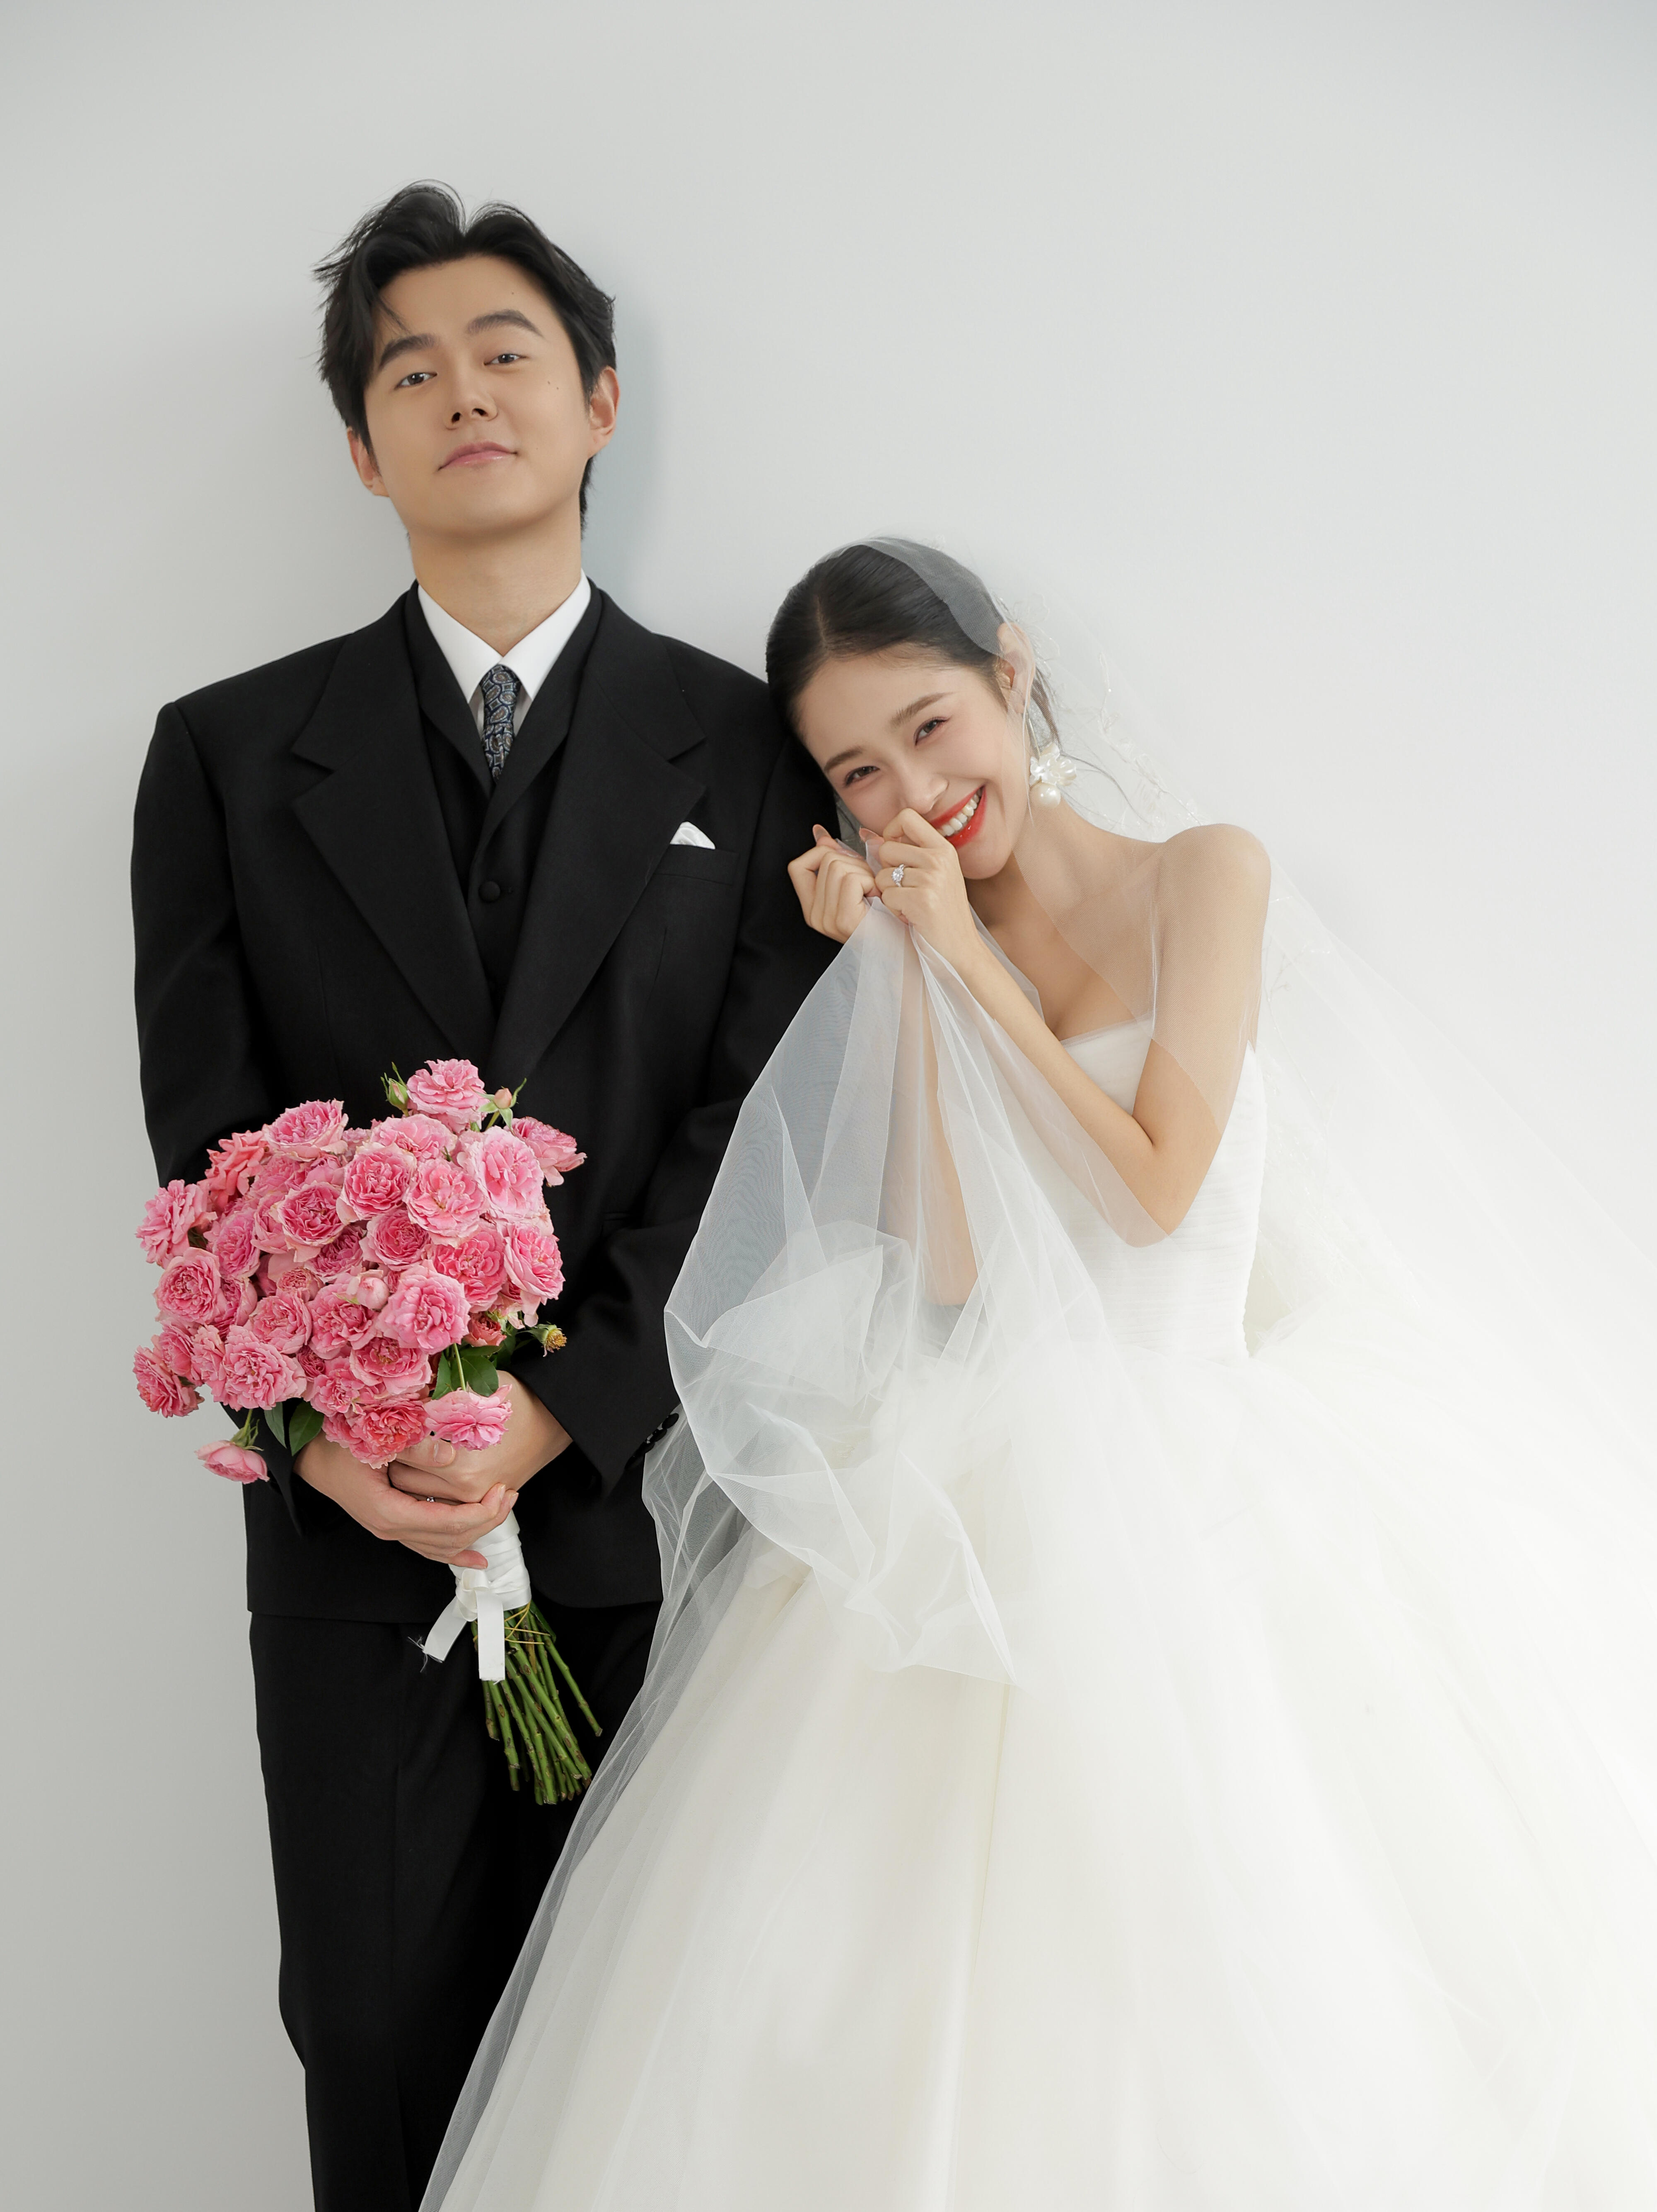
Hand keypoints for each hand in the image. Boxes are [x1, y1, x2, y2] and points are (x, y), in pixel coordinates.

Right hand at [295, 1433, 517, 1569]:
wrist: (310, 1458)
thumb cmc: (339, 1444)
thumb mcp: (375, 1437)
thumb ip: (413, 1446)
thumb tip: (450, 1455)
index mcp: (390, 1512)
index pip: (450, 1524)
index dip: (483, 1511)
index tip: (505, 1489)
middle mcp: (391, 1529)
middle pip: (451, 1539)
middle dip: (487, 1520)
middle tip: (512, 1493)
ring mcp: (391, 1531)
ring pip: (442, 1547)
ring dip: (476, 1533)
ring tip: (503, 1509)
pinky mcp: (392, 1525)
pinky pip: (429, 1546)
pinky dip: (454, 1550)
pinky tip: (475, 1557)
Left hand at [388, 1373, 570, 1508]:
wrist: (553, 1423)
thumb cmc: (516, 1402)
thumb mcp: (474, 1393)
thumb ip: (433, 1400)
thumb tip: (393, 1397)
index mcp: (460, 1465)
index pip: (403, 1455)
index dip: (389, 1436)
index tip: (381, 1422)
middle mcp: (464, 1490)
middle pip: (402, 1479)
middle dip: (393, 1457)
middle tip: (387, 1436)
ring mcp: (471, 1500)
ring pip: (415, 1494)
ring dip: (406, 1474)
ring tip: (404, 1450)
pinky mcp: (477, 1503)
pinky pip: (434, 1501)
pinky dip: (425, 1488)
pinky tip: (424, 1466)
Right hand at [787, 825, 877, 942]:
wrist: (905, 949)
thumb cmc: (887, 917)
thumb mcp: (859, 883)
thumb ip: (839, 860)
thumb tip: (821, 833)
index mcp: (814, 909)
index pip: (798, 867)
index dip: (818, 852)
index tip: (842, 855)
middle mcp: (815, 916)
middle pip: (826, 860)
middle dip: (854, 864)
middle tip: (870, 887)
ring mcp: (826, 919)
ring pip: (838, 866)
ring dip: (864, 873)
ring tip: (874, 894)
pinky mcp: (843, 919)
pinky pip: (851, 878)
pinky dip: (870, 882)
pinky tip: (877, 899)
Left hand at [874, 808, 982, 972]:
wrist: (962, 948)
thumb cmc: (943, 912)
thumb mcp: (932, 875)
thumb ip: (904, 853)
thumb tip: (866, 834)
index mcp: (943, 848)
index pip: (907, 817)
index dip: (891, 832)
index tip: (894, 853)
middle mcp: (939, 859)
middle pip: (886, 848)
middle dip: (885, 871)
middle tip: (904, 889)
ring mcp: (931, 879)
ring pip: (882, 876)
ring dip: (889, 894)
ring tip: (910, 904)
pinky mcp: (921, 900)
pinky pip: (886, 896)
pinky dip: (893, 910)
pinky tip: (911, 916)